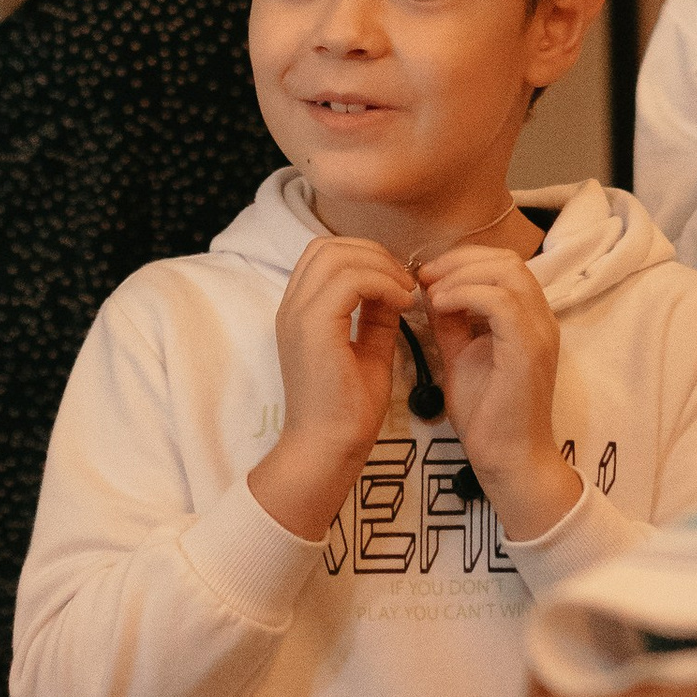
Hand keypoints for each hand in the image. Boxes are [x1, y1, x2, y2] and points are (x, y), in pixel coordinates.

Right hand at [248, 231, 416, 540]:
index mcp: (300, 312)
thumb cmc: (347, 412)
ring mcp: (298, 314)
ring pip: (336, 254)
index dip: (365, 256)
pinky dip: (382, 283)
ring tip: (405, 294)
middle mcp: (291, 307)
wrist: (328, 450)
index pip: (324, 255)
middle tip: (404, 283)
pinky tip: (403, 305)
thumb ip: (376, 317)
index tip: (398, 283)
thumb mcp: (368, 351)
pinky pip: (350, 280)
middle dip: (373, 254)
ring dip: (379, 266)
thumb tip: (395, 287)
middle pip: (327, 246)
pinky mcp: (313, 327)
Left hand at [413, 243, 578, 543]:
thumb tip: (432, 291)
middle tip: (425, 277)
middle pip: (507, 260)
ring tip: (431, 294)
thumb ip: (452, 324)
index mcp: (528, 319)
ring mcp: (539, 333)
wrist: (507, 460)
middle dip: (460, 260)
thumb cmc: (487, 415)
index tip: (427, 276)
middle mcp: (541, 319)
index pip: (504, 264)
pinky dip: (465, 295)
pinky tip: (439, 307)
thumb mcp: (462, 356)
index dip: (463, 261)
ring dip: (461, 275)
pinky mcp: (529, 350)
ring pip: (507, 272)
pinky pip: (501, 302)